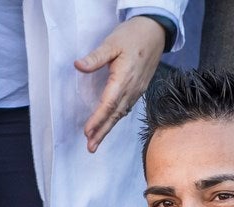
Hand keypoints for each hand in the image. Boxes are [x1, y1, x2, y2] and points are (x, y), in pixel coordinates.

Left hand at [76, 15, 167, 152]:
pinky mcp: (139, 89)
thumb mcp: (112, 42)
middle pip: (115, 115)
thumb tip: (78, 65)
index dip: (98, 119)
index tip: (87, 131)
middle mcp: (132, 88)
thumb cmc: (133, 35)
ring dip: (108, 129)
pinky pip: (126, 108)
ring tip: (96, 142)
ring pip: (121, 114)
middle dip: (102, 132)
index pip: (109, 104)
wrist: (155, 31)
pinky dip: (116, 119)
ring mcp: (137, 90)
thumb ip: (96, 57)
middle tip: (90, 147)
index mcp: (124, 78)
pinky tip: (109, 125)